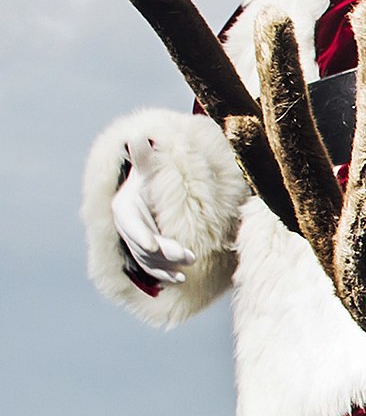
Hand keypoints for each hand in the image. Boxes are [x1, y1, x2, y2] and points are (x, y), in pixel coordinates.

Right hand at [113, 140, 195, 283]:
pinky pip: (151, 266)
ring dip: (166, 268)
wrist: (149, 189)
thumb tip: (138, 136)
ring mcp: (134, 241)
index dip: (142, 236)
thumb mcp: (150, 168)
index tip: (155, 246)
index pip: (132, 226)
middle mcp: (126, 227)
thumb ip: (146, 157)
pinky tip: (179, 279)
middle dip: (165, 254)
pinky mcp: (145, 251)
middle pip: (143, 246)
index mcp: (124, 208)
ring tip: (186, 272)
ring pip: (147, 260)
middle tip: (191, 257)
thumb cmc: (152, 176)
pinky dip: (164, 274)